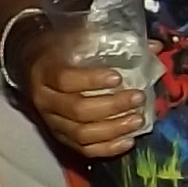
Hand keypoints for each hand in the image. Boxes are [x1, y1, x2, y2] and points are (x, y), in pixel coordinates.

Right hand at [20, 46, 151, 167]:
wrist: (32, 66)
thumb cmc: (60, 49)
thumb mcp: (77, 37)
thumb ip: (111, 40)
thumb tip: (155, 47)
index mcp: (45, 72)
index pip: (65, 79)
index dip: (92, 80)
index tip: (118, 77)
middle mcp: (45, 100)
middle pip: (77, 110)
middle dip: (112, 106)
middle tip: (138, 98)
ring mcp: (51, 122)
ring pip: (81, 134)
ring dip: (113, 129)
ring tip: (137, 120)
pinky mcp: (60, 137)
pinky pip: (84, 149)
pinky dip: (108, 148)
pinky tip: (128, 140)